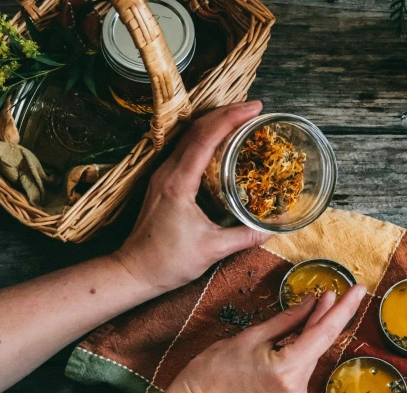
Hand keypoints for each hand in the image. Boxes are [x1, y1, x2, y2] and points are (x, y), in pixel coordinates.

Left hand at [114, 101, 268, 293]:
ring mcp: (163, 175)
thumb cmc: (168, 261)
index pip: (205, 137)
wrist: (134, 270)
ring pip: (189, 135)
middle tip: (253, 108)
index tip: (255, 109)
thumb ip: (245, 236)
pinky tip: (221, 142)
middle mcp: (168, 172)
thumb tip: (272, 228)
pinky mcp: (163, 182)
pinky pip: (186, 149)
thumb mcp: (213, 249)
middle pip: (196, 128)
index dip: (231, 118)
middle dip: (226, 112)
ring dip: (214, 122)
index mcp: (179, 182)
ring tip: (240, 118)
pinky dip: (206, 138)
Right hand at [172, 285, 367, 392]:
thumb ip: (289, 320)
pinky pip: (301, 379)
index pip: (326, 332)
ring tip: (288, 330)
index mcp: (287, 368)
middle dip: (321, 321)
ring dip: (305, 343)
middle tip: (323, 296)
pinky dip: (296, 363)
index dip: (344, 308)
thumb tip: (315, 301)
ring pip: (309, 362)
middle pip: (318, 347)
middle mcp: (297, 389)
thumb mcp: (251, 337)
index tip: (359, 290)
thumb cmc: (214, 371)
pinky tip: (279, 356)